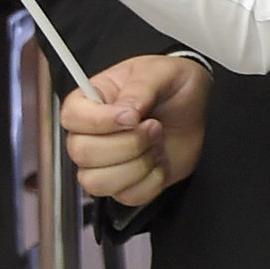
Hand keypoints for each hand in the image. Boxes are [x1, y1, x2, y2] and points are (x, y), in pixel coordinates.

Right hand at [59, 52, 208, 209]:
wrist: (198, 108)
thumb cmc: (173, 85)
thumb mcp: (161, 72)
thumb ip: (140, 87)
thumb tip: (124, 111)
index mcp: (90, 102)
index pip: (71, 118)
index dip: (100, 122)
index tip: (132, 116)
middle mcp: (90, 135)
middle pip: (83, 154)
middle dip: (128, 143)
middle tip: (154, 126)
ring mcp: (105, 163)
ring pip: (97, 182)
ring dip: (137, 165)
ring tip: (156, 143)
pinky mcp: (125, 184)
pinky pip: (127, 196)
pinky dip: (151, 182)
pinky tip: (160, 161)